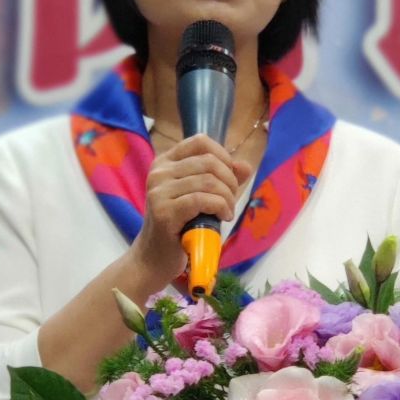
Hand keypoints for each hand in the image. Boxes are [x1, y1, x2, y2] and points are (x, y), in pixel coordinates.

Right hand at [130, 132, 254, 283]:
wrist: (154, 258)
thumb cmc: (180, 226)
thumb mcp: (202, 197)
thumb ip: (223, 180)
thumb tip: (245, 166)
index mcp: (165, 162)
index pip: (200, 142)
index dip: (223, 156)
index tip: (230, 177)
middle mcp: (159, 172)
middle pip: (209, 161)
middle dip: (229, 181)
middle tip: (231, 200)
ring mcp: (158, 190)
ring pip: (208, 181)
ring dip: (227, 198)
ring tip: (227, 212)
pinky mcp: (164, 211)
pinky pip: (202, 200)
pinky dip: (220, 207)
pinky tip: (223, 218)